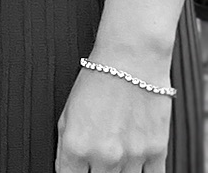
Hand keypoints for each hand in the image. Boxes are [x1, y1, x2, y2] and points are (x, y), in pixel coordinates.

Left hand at [56, 65, 172, 171]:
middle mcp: (104, 155)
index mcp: (77, 145)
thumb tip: (66, 168)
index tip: (77, 168)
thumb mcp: (67, 111)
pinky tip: (134, 163)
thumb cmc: (97, 80)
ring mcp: (132, 157)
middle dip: (95, 172)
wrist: (130, 61)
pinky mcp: (156, 153)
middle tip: (98, 158)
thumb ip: (66, 146)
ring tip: (115, 155)